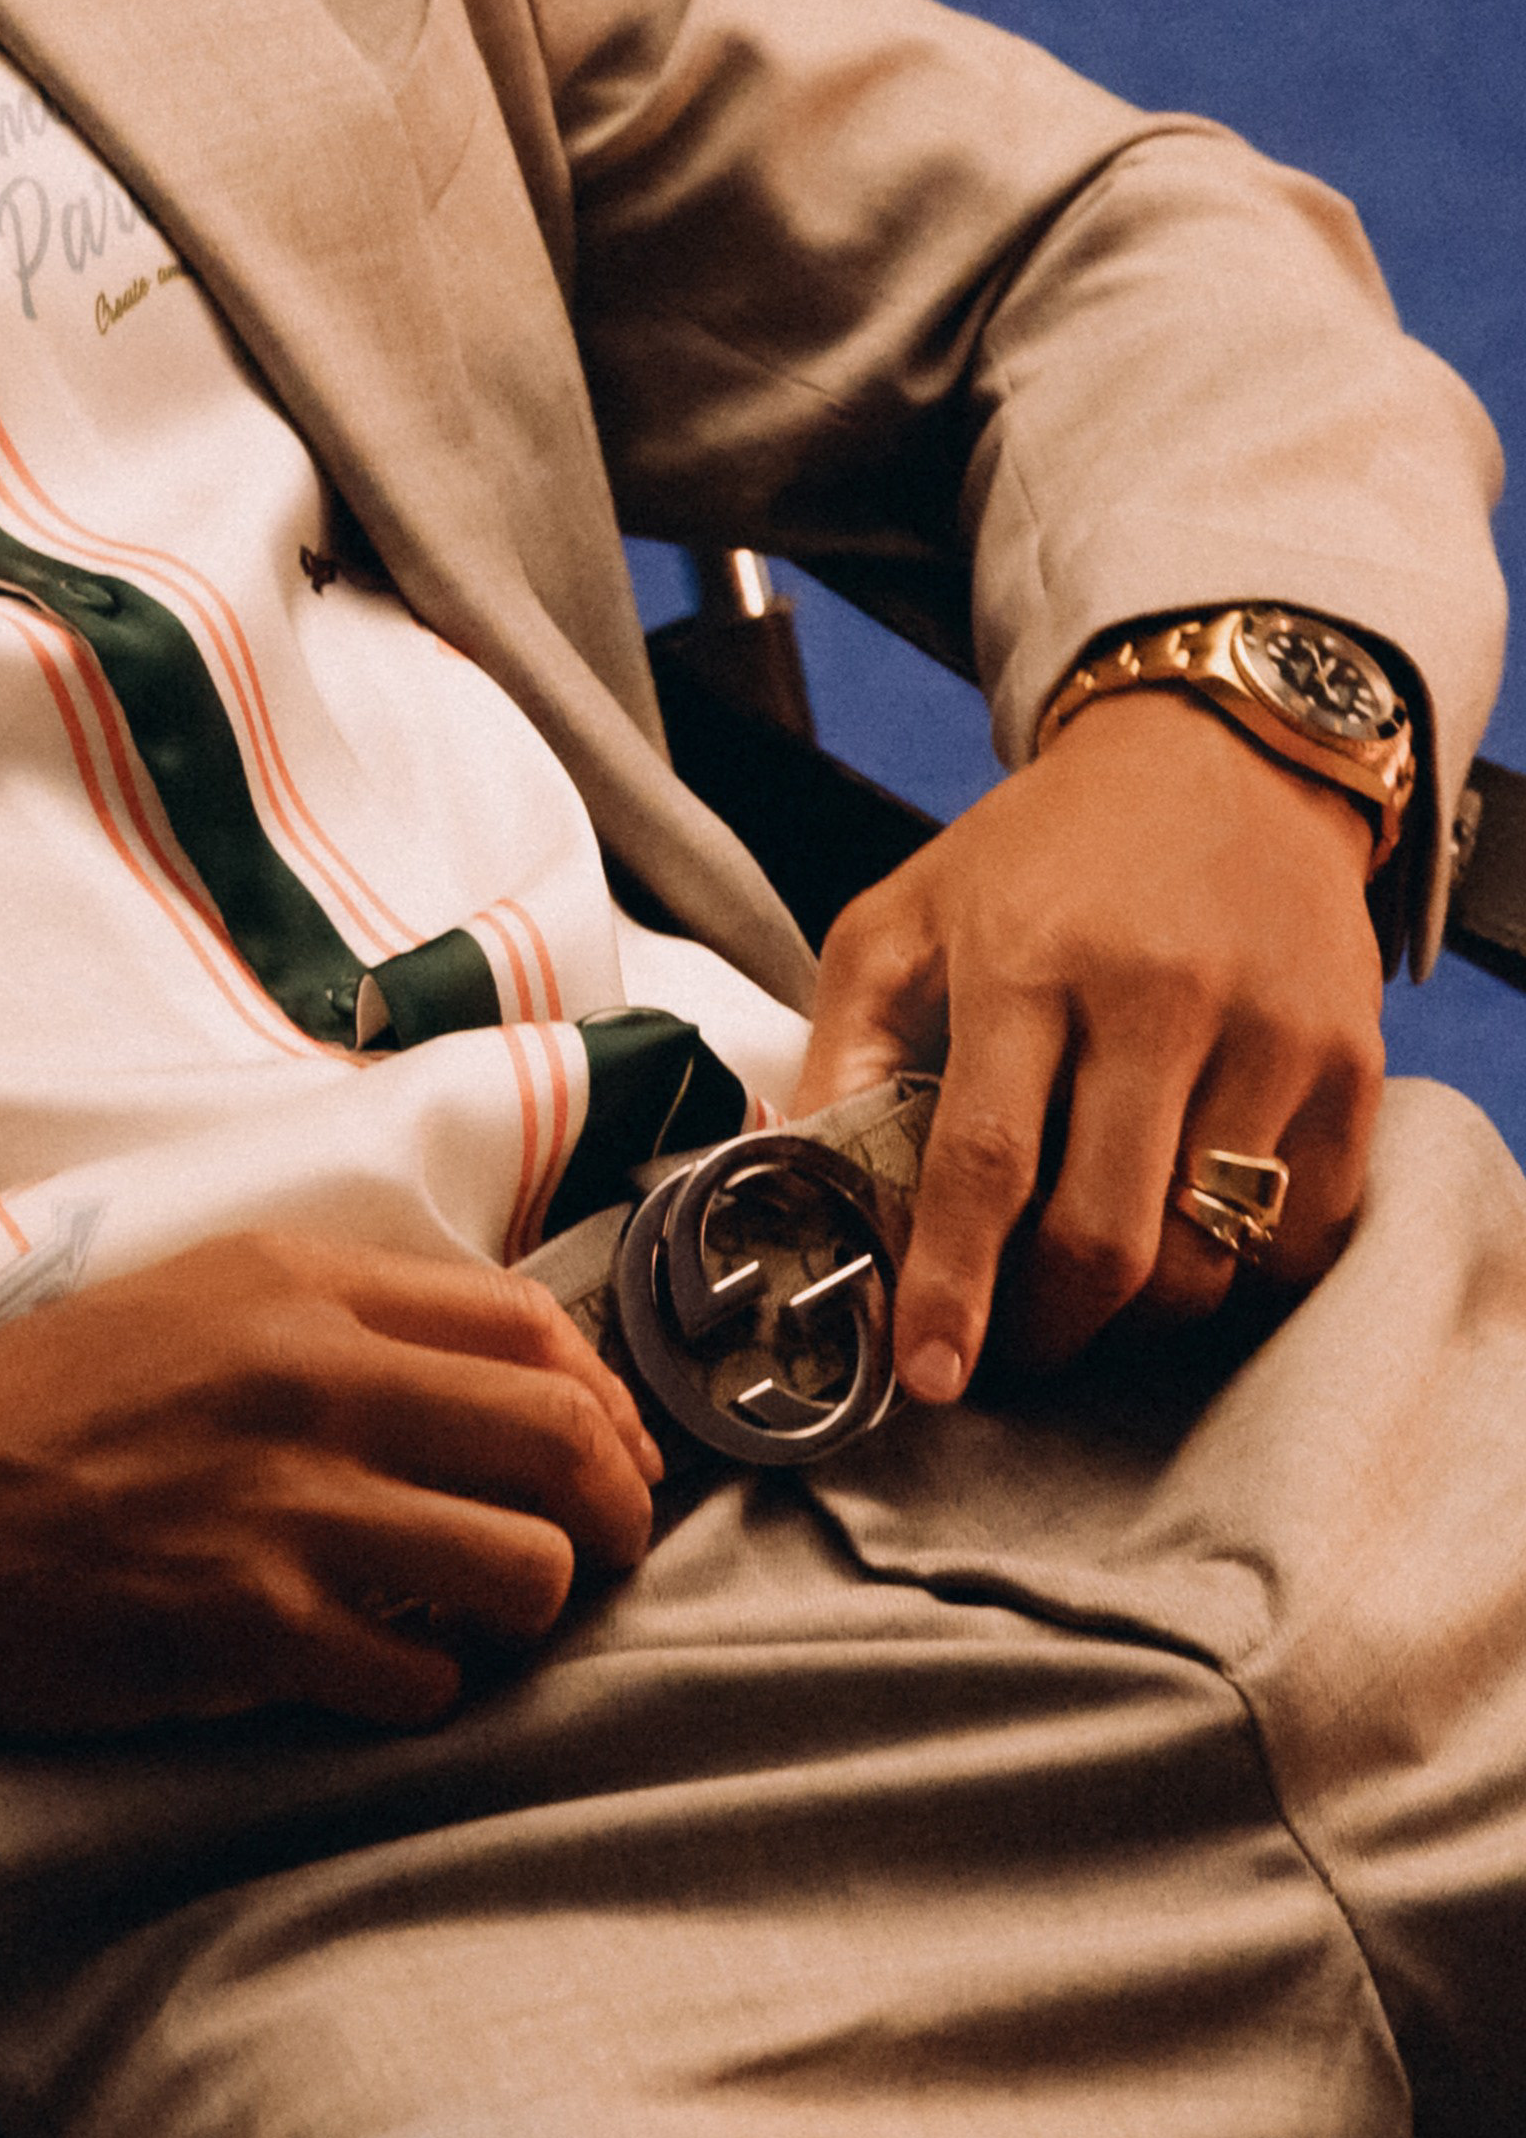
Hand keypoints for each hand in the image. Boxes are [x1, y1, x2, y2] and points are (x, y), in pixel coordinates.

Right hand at [0, 1233, 661, 1738]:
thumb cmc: (19, 1419)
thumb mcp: (175, 1306)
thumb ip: (317, 1320)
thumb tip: (472, 1376)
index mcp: (291, 1282)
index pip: (531, 1322)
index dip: (603, 1402)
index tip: (606, 1454)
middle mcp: (308, 1376)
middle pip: (564, 1439)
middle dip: (616, 1513)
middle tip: (599, 1555)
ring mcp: (287, 1503)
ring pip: (529, 1569)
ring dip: (525, 1615)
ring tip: (472, 1622)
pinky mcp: (256, 1626)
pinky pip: (425, 1681)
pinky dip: (420, 1694)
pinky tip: (371, 1675)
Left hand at [793, 687, 1384, 1404]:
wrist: (1213, 763)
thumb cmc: (1036, 855)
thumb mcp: (899, 917)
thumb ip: (840, 1047)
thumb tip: (787, 1175)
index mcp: (1024, 960)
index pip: (984, 1160)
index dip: (951, 1284)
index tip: (929, 1374)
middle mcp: (1155, 999)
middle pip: (1108, 1236)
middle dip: (1047, 1329)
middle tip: (1006, 1354)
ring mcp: (1267, 1034)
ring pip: (1209, 1254)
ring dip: (1139, 1313)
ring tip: (1085, 1293)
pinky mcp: (1350, 1062)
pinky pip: (1300, 1232)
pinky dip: (1241, 1268)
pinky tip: (1186, 1233)